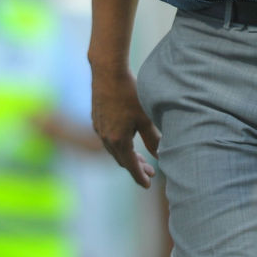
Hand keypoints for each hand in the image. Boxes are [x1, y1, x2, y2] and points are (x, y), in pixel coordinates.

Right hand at [91, 67, 160, 187]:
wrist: (107, 72)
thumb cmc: (130, 93)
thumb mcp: (146, 117)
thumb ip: (153, 138)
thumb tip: (160, 155)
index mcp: (118, 141)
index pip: (130, 165)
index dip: (140, 176)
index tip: (148, 184)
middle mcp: (105, 138)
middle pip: (122, 159)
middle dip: (136, 167)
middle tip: (150, 171)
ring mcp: (99, 128)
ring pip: (113, 149)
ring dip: (127, 155)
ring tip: (140, 156)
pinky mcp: (96, 119)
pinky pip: (107, 139)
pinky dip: (118, 144)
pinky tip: (126, 138)